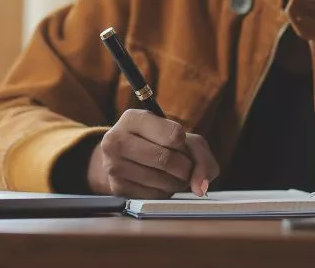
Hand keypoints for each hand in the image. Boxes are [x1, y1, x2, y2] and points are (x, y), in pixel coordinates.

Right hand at [87, 109, 219, 198]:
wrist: (123, 157)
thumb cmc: (157, 142)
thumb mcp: (179, 136)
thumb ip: (200, 155)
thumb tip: (201, 188)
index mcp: (133, 118)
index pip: (175, 135)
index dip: (185, 145)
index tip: (180, 145)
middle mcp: (116, 140)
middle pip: (168, 160)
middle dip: (185, 167)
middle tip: (183, 165)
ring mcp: (113, 165)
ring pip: (164, 181)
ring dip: (179, 182)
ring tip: (173, 174)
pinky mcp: (117, 188)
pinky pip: (155, 196)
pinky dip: (166, 192)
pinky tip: (159, 183)